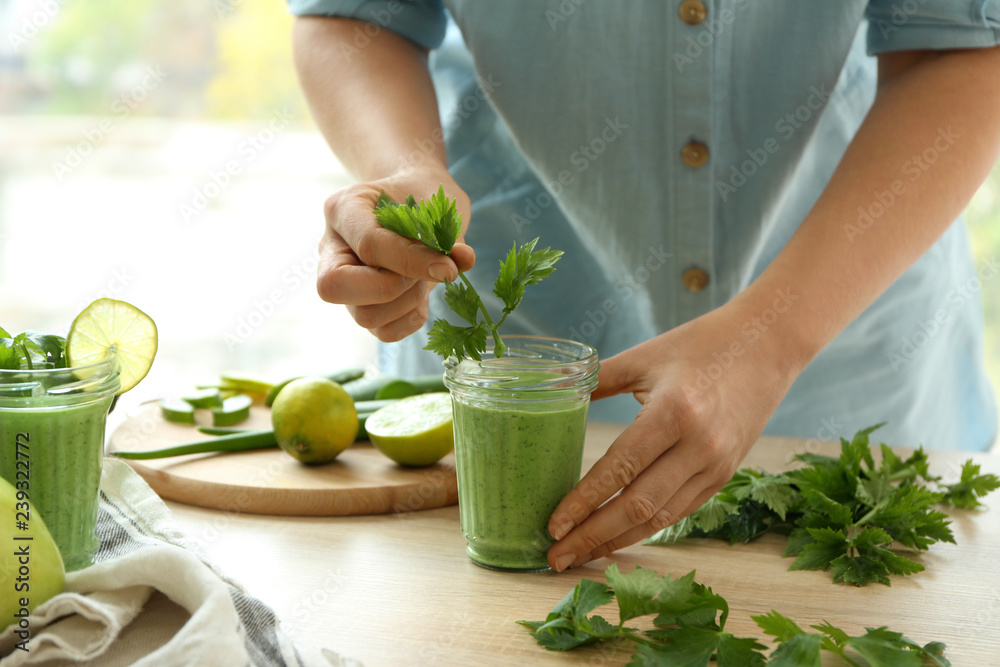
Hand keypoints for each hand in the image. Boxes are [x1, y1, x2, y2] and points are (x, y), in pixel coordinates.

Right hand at [316, 169, 474, 341]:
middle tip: (422, 272)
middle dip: (391, 287)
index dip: (411, 261)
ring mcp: (343, 281)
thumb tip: (463, 259)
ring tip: (424, 279)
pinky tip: (422, 295)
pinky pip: (383, 331)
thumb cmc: (422, 194)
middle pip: (335, 287)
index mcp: (342, 210)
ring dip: (407, 303)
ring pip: (363, 316)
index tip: (449, 267)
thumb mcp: (436, 201)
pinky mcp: (362, 306)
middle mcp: (331, 248)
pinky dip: (411, 319)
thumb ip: (448, 232)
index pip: (368, 245)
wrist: (415, 198)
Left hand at [546, 299, 803, 570]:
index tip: (553, 525)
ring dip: (617, 540)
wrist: (767, 345)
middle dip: (593, 536)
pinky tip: (618, 537)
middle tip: (556, 556)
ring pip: (660, 517)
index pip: (620, 469)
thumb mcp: (644, 356)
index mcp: (673, 413)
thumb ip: (596, 379)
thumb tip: (550, 394)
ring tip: (580, 555)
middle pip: (638, 506)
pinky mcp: (725, 475)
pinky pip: (680, 511)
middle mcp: (698, 446)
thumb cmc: (699, 345)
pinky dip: (647, 529)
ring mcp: (716, 465)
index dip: (584, 502)